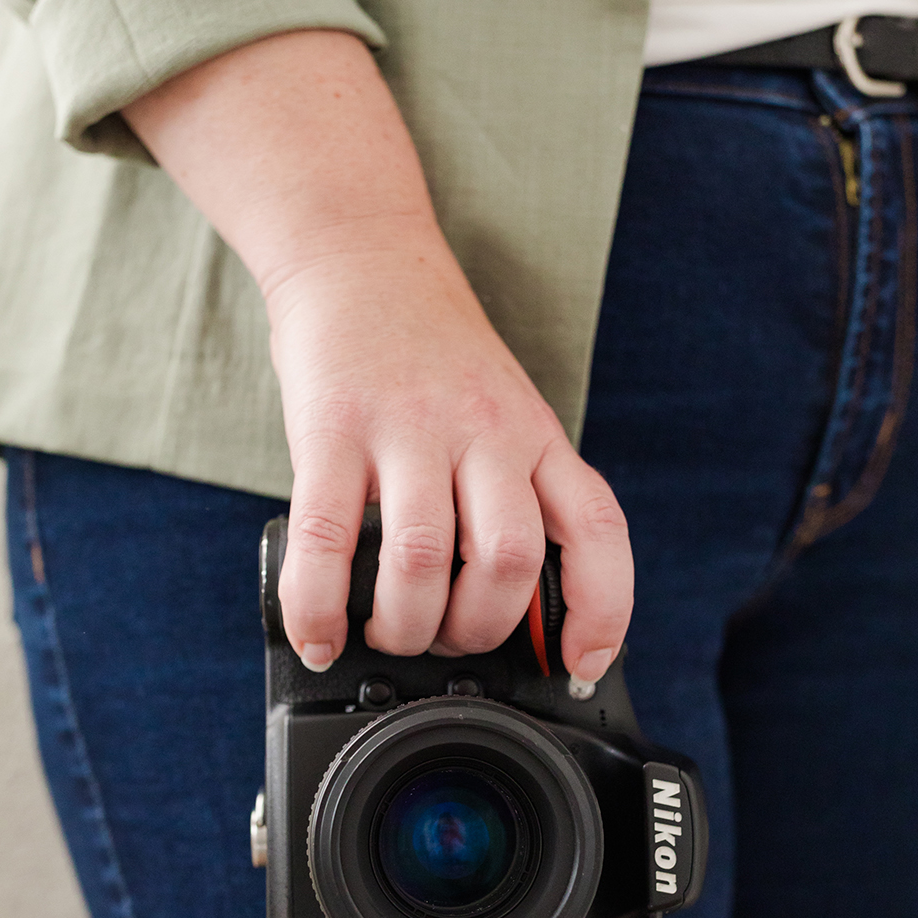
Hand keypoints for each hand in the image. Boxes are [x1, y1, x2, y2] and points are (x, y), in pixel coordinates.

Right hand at [124, 30, 632, 680]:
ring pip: (426, 560)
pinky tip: (316, 633)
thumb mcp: (501, 411)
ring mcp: (409, 428)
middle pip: (508, 561)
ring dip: (404, 624)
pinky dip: (318, 606)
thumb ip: (511, 491)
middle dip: (476, 630)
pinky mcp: (333, 427)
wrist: (357, 251)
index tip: (580, 666)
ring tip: (383, 631)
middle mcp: (484, 433)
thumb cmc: (428, 347)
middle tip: (443, 639)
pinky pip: (326, 537)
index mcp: (535, 436)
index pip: (596, 532)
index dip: (601, 611)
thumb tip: (501, 601)